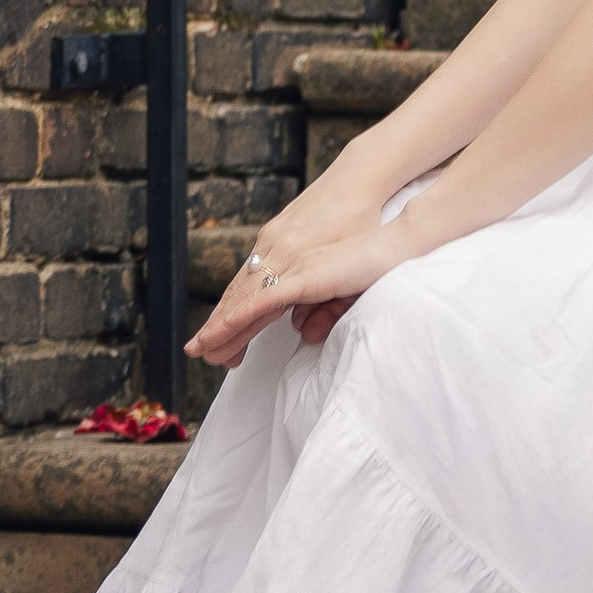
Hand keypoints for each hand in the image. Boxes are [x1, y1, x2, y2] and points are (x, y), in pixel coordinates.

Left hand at [188, 211, 418, 368]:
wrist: (395, 242)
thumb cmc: (374, 264)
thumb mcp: (342, 295)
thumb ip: (319, 311)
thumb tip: (300, 331)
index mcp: (293, 268)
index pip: (256, 297)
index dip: (236, 321)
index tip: (219, 344)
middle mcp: (286, 264)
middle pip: (244, 299)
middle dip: (220, 328)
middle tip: (197, 350)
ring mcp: (292, 267)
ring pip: (248, 301)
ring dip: (223, 327)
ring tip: (202, 349)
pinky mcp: (303, 276)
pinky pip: (264, 299)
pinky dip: (241, 315)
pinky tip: (223, 330)